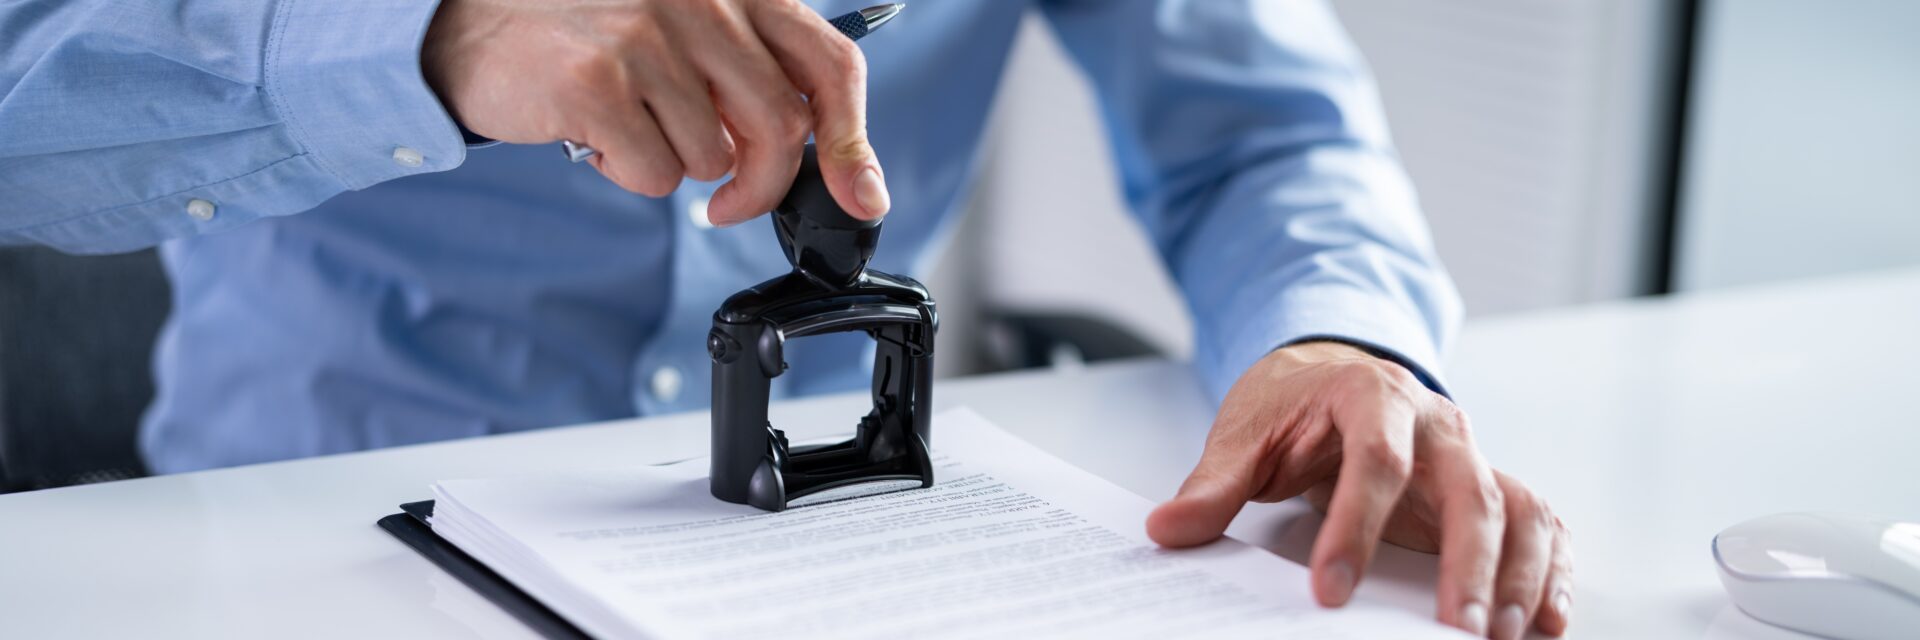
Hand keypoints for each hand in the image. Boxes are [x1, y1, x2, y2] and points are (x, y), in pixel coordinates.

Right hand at [421, 0, 889, 224]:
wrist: (467, 22)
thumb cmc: (587, 32)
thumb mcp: (683, 28)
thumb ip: (748, 73)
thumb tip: (828, 159)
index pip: (831, 62)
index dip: (853, 140)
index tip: (861, 195)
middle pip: (780, 126)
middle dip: (761, 183)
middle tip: (728, 202)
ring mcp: (647, 36)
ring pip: (713, 157)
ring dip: (676, 166)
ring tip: (630, 126)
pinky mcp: (597, 82)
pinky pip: (656, 174)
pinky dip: (630, 173)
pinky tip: (596, 134)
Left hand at [1146, 342, 1573, 638]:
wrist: (1329, 368)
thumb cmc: (1290, 405)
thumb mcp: (1243, 434)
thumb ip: (1212, 486)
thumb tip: (1167, 530)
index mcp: (1371, 394)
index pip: (1375, 460)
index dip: (1355, 528)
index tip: (1328, 592)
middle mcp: (1437, 421)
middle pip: (1468, 488)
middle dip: (1465, 564)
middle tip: (1452, 631)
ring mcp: (1472, 452)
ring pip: (1516, 508)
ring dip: (1517, 576)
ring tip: (1500, 637)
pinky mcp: (1491, 485)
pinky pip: (1540, 523)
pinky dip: (1552, 570)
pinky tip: (1545, 623)